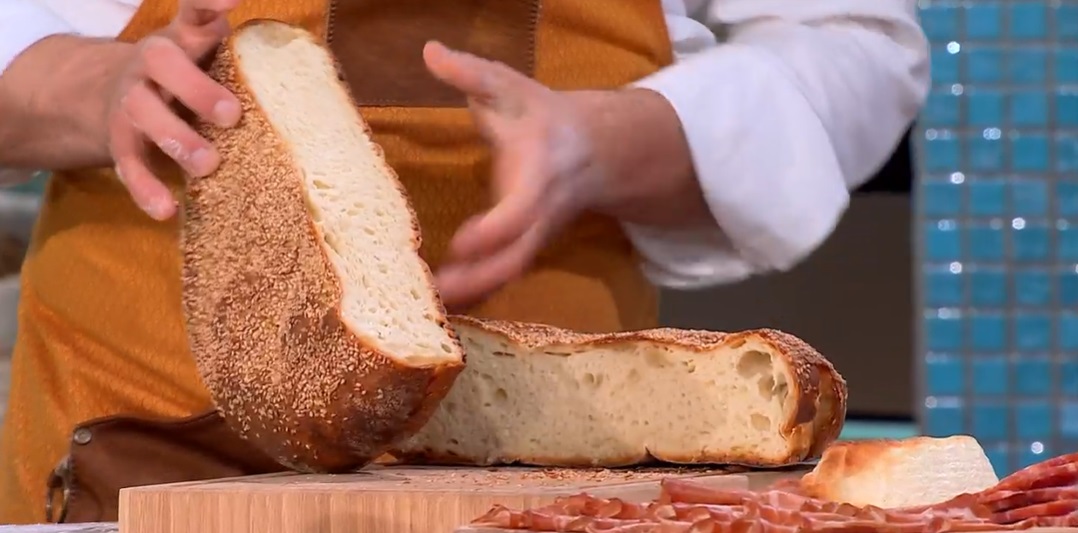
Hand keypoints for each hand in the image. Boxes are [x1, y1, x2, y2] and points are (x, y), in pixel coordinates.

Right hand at [106, 0, 241, 219]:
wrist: (111, 94)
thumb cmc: (185, 78)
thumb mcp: (207, 58)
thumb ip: (241, 58)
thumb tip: (302, 71)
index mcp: (181, 40)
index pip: (193, 11)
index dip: (209, 1)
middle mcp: (151, 64)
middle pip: (161, 63)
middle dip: (196, 88)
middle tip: (232, 115)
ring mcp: (131, 101)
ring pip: (142, 114)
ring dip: (176, 139)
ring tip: (207, 166)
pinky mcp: (119, 140)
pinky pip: (128, 163)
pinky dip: (146, 188)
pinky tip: (166, 209)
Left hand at [422, 42, 608, 308]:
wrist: (596, 148)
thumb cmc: (543, 116)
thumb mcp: (510, 87)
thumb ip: (471, 73)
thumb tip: (430, 51)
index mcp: (540, 174)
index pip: (523, 212)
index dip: (495, 231)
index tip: (462, 242)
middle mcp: (541, 213)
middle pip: (517, 257)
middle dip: (481, 279)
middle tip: (438, 295)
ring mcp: (535, 235)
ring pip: (510, 273)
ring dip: (474, 293)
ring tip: (431, 309)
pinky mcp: (525, 246)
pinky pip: (503, 275)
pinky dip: (477, 292)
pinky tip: (441, 306)